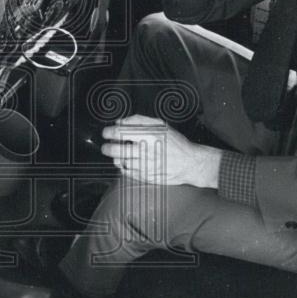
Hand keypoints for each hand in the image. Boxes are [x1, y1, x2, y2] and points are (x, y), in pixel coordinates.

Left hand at [100, 115, 221, 187]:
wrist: (190, 163)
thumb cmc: (175, 142)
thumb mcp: (160, 125)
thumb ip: (138, 121)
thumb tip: (119, 122)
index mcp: (149, 135)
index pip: (120, 133)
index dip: (108, 132)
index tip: (106, 132)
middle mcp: (146, 151)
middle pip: (115, 150)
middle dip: (107, 147)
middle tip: (107, 145)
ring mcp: (146, 166)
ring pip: (120, 162)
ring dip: (116, 157)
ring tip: (120, 153)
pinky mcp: (146, 177)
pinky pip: (127, 173)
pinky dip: (124, 167)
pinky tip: (128, 162)